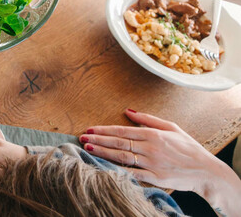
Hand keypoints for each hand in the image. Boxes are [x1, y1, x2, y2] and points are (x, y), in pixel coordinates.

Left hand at [81, 109, 237, 199]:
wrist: (206, 170)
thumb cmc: (188, 147)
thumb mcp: (171, 127)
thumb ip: (148, 119)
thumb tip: (129, 110)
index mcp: (153, 134)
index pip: (122, 130)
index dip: (104, 130)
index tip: (89, 129)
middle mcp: (150, 148)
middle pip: (119, 142)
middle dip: (99, 140)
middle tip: (82, 137)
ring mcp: (152, 164)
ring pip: (122, 157)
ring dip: (103, 152)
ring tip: (88, 148)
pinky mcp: (156, 178)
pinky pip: (133, 174)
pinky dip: (118, 171)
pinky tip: (104, 167)